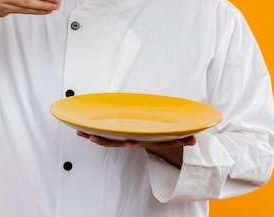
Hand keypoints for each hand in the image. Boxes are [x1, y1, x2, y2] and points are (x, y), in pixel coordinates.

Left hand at [76, 131, 195, 167]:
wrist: (157, 142)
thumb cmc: (164, 136)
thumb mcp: (174, 138)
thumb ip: (183, 140)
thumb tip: (194, 141)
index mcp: (145, 140)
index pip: (138, 142)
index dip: (133, 143)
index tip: (129, 144)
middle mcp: (132, 140)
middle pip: (117, 142)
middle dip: (105, 141)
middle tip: (93, 138)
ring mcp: (124, 138)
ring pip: (107, 140)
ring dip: (94, 137)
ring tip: (81, 133)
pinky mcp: (118, 135)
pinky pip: (104, 135)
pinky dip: (92, 132)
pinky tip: (80, 129)